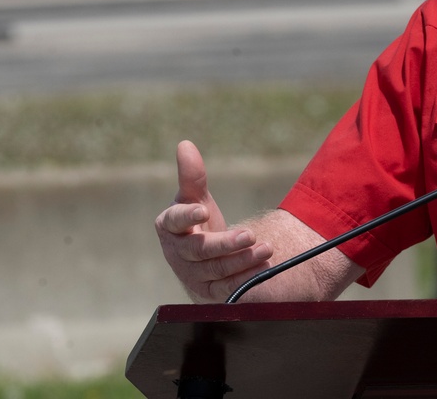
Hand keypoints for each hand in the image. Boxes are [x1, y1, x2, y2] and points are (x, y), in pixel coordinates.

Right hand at [155, 140, 272, 302]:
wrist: (202, 257)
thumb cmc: (197, 220)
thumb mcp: (195, 197)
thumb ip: (191, 175)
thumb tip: (185, 145)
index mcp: (169, 227)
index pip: (174, 221)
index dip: (187, 216)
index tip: (203, 209)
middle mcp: (178, 253)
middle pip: (200, 250)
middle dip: (225, 244)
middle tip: (249, 234)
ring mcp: (193, 274)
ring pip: (217, 270)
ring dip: (243, 261)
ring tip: (266, 249)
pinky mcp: (210, 291)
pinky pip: (228, 286)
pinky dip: (246, 278)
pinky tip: (264, 268)